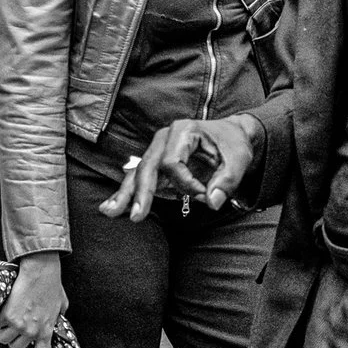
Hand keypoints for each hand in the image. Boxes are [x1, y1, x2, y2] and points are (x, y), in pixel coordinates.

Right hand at [0, 251, 65, 347]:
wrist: (39, 272)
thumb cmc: (51, 285)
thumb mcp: (61, 305)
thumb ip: (57, 316)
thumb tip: (56, 318)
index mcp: (46, 330)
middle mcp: (32, 331)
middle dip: (14, 339)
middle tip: (14, 329)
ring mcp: (18, 325)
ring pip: (3, 339)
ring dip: (2, 331)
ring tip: (5, 320)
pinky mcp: (6, 315)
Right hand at [102, 114, 261, 220]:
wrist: (230, 135)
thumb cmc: (232, 145)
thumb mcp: (238, 160)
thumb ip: (226, 181)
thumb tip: (212, 202)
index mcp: (183, 131)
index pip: (172, 162)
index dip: (186, 184)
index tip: (204, 194)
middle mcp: (165, 138)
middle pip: (147, 167)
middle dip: (142, 193)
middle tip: (137, 216)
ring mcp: (157, 150)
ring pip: (137, 173)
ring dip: (125, 194)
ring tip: (108, 211)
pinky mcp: (156, 164)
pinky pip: (139, 178)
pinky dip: (128, 193)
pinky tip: (113, 206)